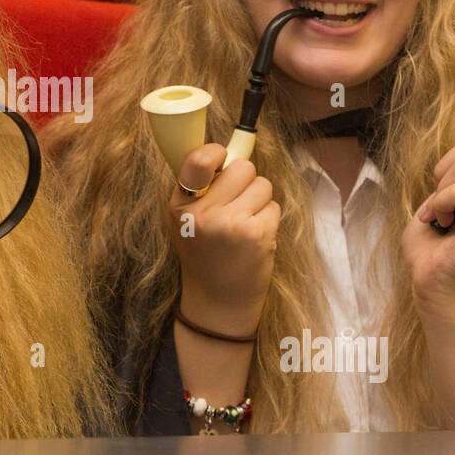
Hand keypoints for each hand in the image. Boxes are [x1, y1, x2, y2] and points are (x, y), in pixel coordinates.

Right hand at [168, 143, 279, 334]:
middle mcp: (202, 213)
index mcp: (180, 205)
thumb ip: (202, 188)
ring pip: (263, 184)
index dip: (217, 153)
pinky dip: (269, 220)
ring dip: (260, 201)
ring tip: (245, 225)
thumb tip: (232, 150)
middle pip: (242, 166)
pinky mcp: (257, 234)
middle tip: (236, 205)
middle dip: (246, 181)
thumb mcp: (187, 222)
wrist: (217, 303)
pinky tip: (255, 239)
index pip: (199, 158)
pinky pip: (274, 206)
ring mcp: (230, 223)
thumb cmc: (205, 256)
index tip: (222, 161)